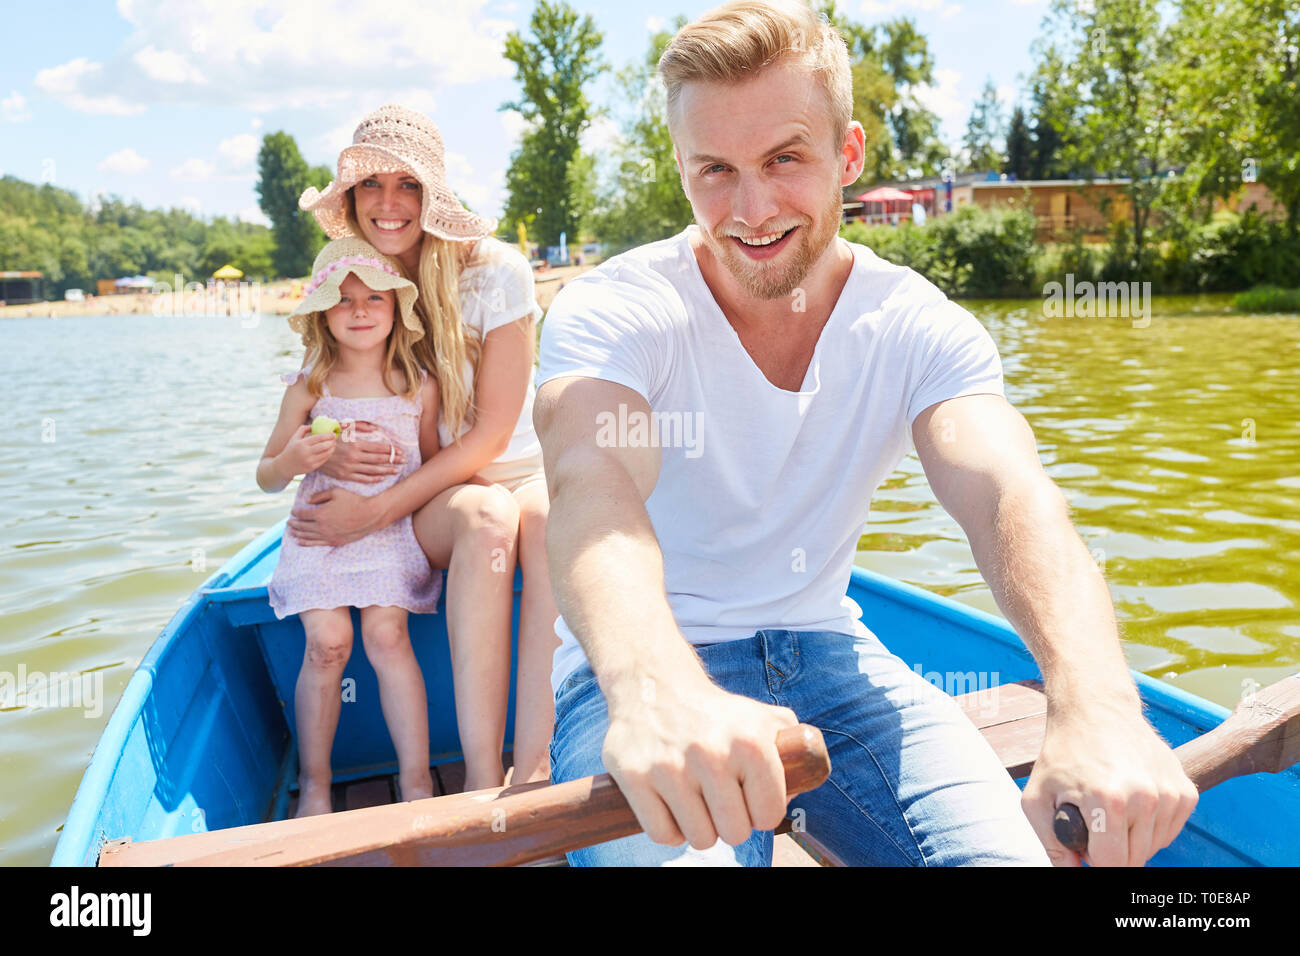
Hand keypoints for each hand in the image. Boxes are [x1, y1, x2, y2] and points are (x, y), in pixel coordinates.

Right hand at [276, 425, 336, 478]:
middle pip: (323, 446)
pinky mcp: (312, 467)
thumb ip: (302, 429)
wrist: (284, 466)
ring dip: (331, 449)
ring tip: (333, 445)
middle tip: (334, 440)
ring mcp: (309, 461)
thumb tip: (313, 425)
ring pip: (325, 454)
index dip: (327, 436)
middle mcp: (305, 452)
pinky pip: (323, 460)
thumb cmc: (290, 450)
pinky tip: (329, 451)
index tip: (333, 434)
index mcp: (301, 444)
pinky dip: (328, 455)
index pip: (318, 438)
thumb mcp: (294, 438)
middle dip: (331, 442)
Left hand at [287, 487, 378, 546]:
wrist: (370, 515)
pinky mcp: (335, 541)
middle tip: (289, 522)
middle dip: (294, 524)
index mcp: (320, 513)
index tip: (293, 511)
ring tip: (292, 532)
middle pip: (303, 526)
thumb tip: (308, 501)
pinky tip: (300, 541)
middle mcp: (322, 527)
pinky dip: (306, 542)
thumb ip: (320, 495)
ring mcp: (328, 536)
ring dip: (298, 533)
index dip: (296, 512)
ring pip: (308, 536)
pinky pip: (317, 544)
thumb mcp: (336, 492)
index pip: (303, 514)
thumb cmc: (354, 501)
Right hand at [318, 421, 406, 482]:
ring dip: (387, 470)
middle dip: (393, 460)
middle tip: (404, 460)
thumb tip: (375, 429)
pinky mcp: (344, 476)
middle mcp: (354, 456)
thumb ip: (360, 426)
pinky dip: (374, 479)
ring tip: (397, 470)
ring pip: (373, 470)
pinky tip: (382, 477)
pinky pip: (362, 479)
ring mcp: (350, 467)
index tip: (401, 451)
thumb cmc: (330, 436)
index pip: (379, 448)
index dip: (391, 450)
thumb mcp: (343, 426)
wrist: (312, 451)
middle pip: (379, 459)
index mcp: (356, 443)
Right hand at [602, 674, 798, 849]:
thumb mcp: (761, 717)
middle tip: (719, 800)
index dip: (760, 811)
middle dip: (729, 822)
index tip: (749, 796)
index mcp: (750, 742)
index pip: (768, 815)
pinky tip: (671, 805)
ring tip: (696, 801)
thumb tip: (805, 776)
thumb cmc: (715, 713)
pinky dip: (669, 829)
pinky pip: (661, 834)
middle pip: (734, 833)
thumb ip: (792, 746)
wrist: (654, 684)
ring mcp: (669, 766)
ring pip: (698, 838)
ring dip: (699, 827)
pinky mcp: (634, 776)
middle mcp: (711, 753)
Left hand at [1021, 706, 1197, 866]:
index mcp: (1108, 800)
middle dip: (1111, 852)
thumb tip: (1072, 871)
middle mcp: (1145, 797)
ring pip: (1154, 847)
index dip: (1094, 862)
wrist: (1096, 709)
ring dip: (1131, 840)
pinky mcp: (1185, 790)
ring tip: (1110, 808)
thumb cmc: (1063, 753)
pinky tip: (1131, 803)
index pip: (1112, 863)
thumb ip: (1050, 844)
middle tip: (1093, 823)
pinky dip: (1150, 827)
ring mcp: (1169, 793)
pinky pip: (1169, 831)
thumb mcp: (1038, 796)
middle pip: (1134, 859)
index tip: (1084, 848)